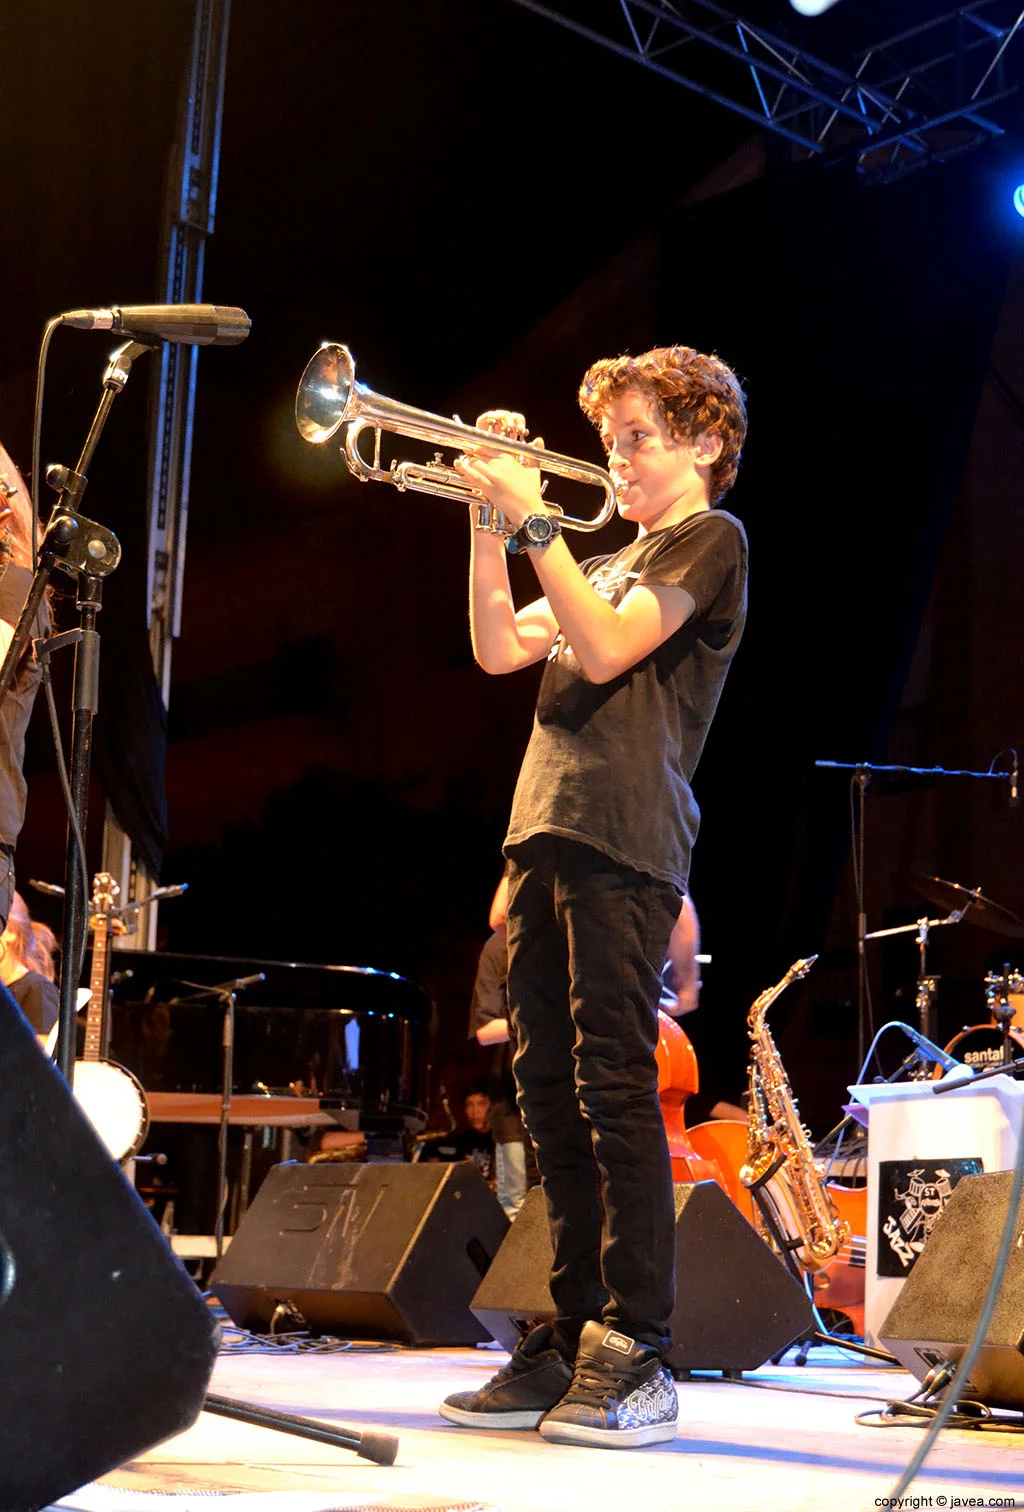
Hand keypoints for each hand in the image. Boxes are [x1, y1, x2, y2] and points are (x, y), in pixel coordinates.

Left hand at [457, 409, 547, 529]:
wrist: (529, 511)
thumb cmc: (532, 494)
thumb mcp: (534, 471)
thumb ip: (534, 456)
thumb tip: (539, 440)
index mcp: (511, 459)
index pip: (492, 447)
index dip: (482, 446)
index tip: (475, 446)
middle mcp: (502, 464)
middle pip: (481, 454)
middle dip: (472, 452)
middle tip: (466, 452)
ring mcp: (494, 475)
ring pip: (476, 462)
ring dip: (467, 460)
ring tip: (462, 460)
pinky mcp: (489, 487)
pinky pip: (473, 475)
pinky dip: (464, 469)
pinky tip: (458, 465)